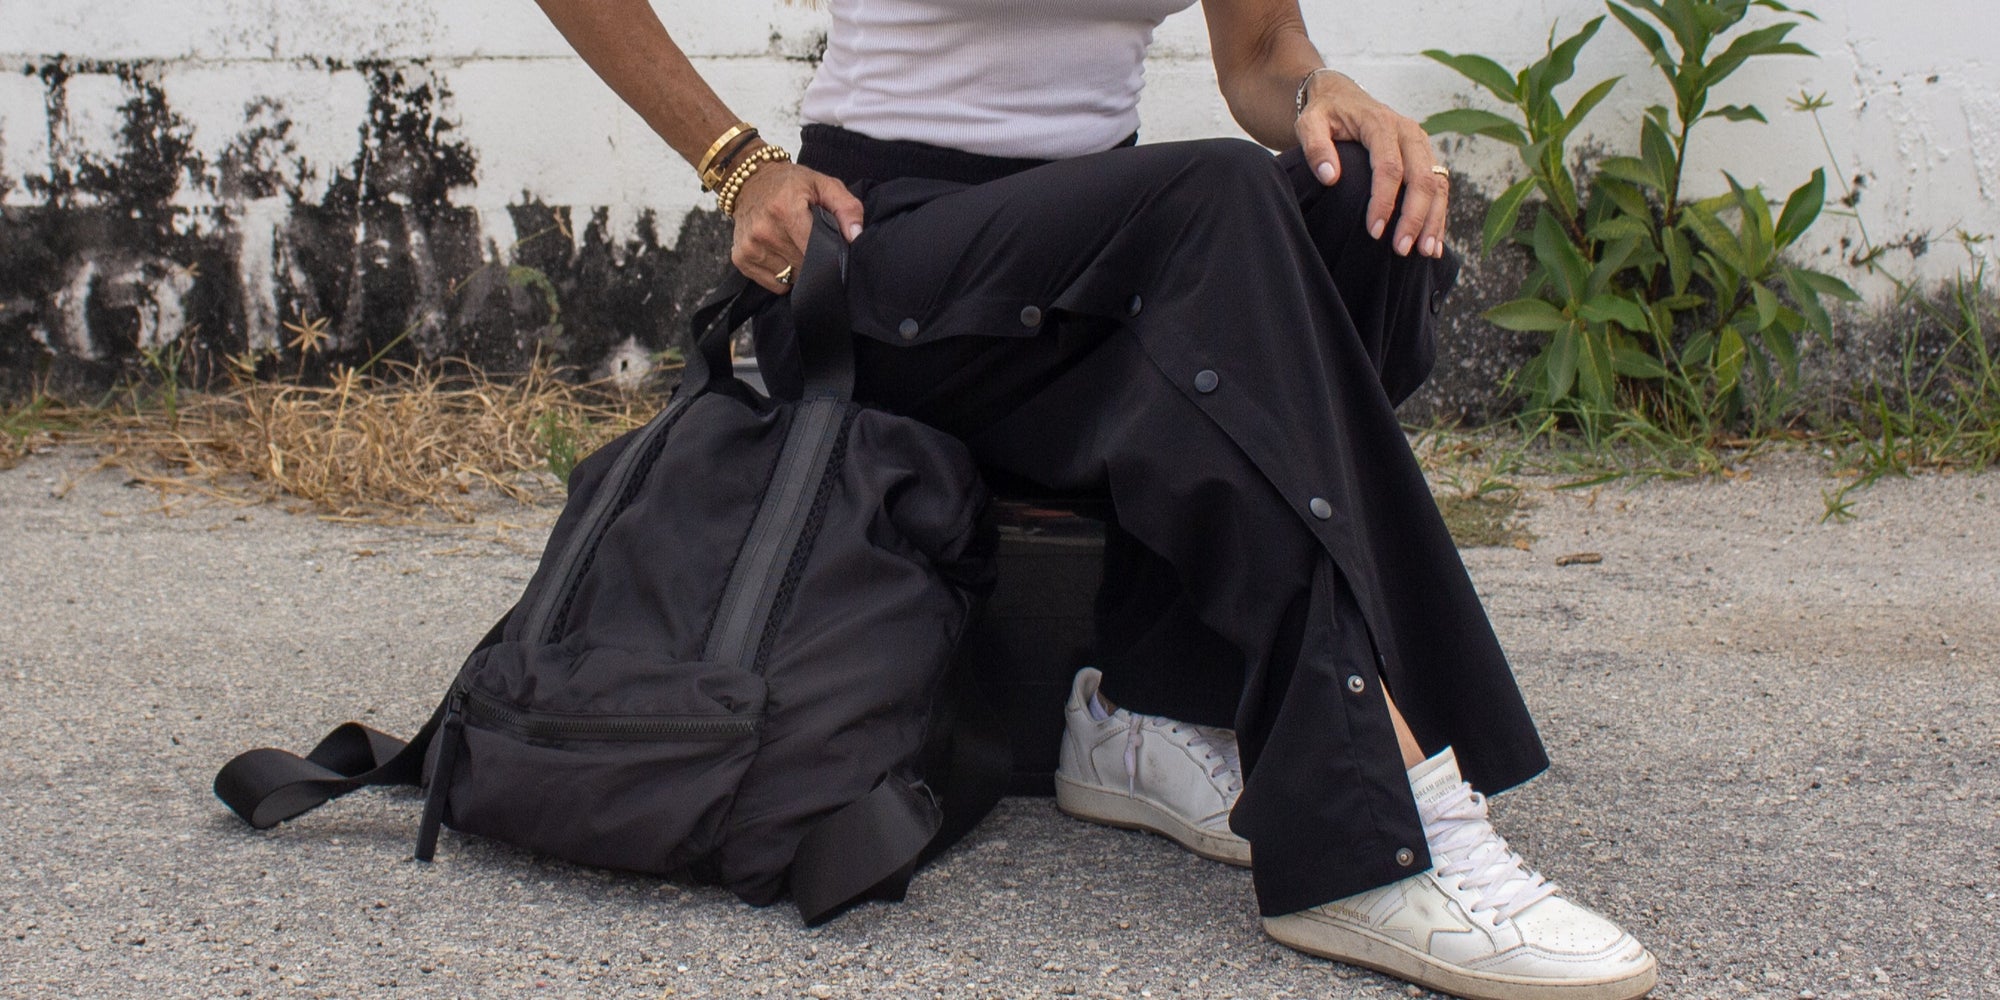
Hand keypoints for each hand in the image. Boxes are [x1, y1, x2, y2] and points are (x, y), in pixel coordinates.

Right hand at [729, 158, 865, 293]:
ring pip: (790, 277)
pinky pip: (774, 284)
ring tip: (794, 244)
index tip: (831, 245)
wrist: (749, 181)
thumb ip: (846, 207)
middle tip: (811, 240)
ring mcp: (750, 247)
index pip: (815, 249)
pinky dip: (782, 274)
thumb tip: (856, 236)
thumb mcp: (823, 184)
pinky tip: (780, 253)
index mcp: (785, 209)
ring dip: (797, 267)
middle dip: (814, 258)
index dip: (828, 252)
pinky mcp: (741, 259)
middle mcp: (764, 230)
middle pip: (804, 265)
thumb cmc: (790, 184)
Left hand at [1293, 70, 1448, 259]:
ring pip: (1437, 183)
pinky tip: (1434, 242)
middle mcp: (1408, 132)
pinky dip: (1439, 214)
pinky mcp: (1425, 156)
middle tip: (1401, 249)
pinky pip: (1439, 186)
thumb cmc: (1324, 113)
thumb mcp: (1309, 123)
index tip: (1374, 231)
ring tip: (1425, 253)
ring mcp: (1421, 144)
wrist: (1341, 95)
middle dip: (1414, 216)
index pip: (1389, 167)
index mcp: (1381, 124)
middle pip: (1421, 177)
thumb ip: (1315, 147)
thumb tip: (1330, 177)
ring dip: (1433, 219)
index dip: (1384, 201)